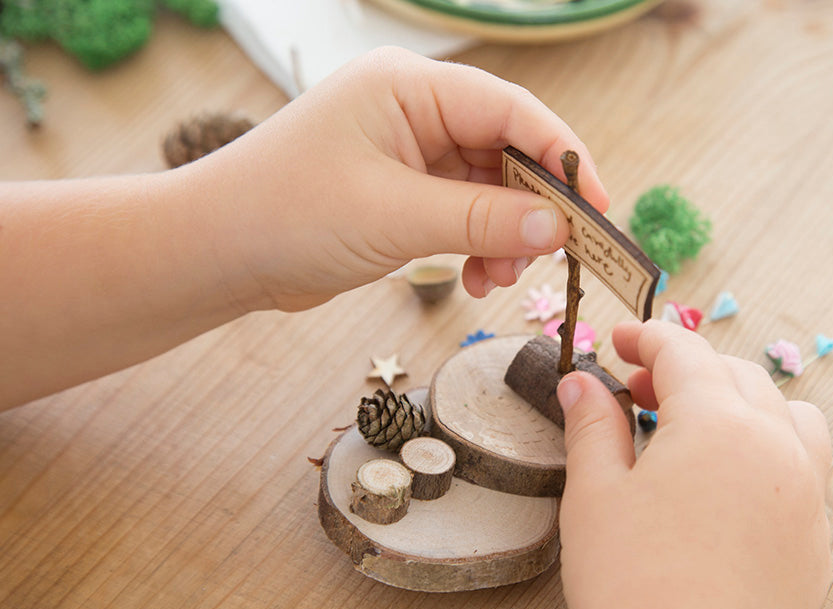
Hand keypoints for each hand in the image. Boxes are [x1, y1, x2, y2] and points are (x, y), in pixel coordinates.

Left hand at [173, 46, 607, 311]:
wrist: (215, 254)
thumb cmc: (287, 214)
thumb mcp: (395, 217)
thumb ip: (483, 219)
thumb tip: (560, 227)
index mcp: (409, 86)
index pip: (511, 110)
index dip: (563, 157)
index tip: (598, 209)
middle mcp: (414, 109)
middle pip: (507, 150)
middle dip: (532, 208)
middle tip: (552, 258)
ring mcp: (408, 151)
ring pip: (489, 188)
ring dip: (505, 235)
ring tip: (496, 279)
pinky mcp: (401, 192)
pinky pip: (463, 213)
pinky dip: (478, 246)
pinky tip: (473, 278)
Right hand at [555, 320, 831, 608]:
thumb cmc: (626, 587)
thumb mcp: (594, 493)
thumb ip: (592, 424)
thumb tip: (582, 382)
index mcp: (718, 425)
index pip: (685, 353)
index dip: (646, 339)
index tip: (618, 344)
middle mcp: (776, 450)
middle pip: (737, 377)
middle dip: (686, 371)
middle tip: (637, 392)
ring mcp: (808, 498)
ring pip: (789, 416)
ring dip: (744, 403)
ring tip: (698, 428)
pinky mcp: (817, 544)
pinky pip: (807, 472)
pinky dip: (772, 453)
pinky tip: (731, 484)